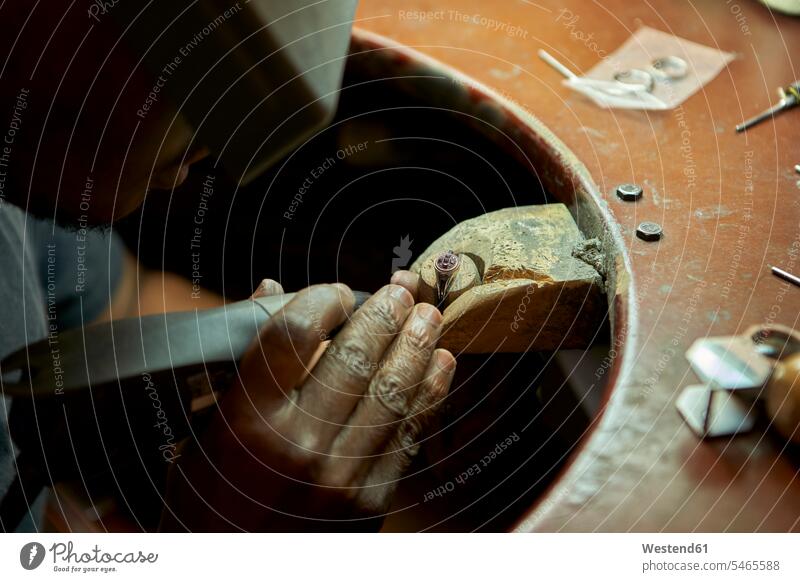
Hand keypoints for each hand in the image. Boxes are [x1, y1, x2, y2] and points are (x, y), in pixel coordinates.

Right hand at [161, 273, 454, 530]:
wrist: (231, 572)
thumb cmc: (211, 495)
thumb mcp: (204, 426)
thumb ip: (242, 354)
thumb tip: (270, 286)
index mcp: (246, 420)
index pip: (292, 335)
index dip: (321, 300)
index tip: (337, 292)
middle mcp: (296, 445)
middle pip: (353, 357)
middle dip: (384, 313)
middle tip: (403, 288)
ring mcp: (339, 476)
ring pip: (391, 391)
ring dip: (416, 345)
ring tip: (429, 315)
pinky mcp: (369, 501)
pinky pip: (408, 434)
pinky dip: (428, 394)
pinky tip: (439, 365)